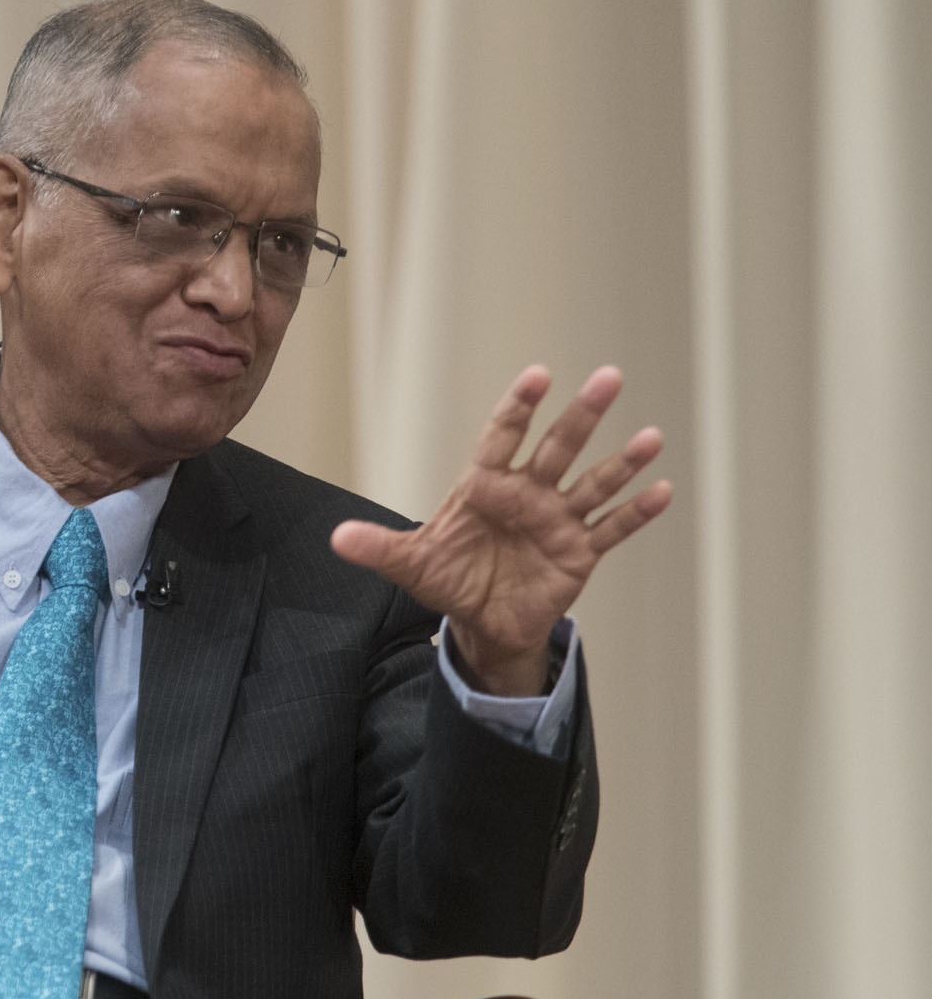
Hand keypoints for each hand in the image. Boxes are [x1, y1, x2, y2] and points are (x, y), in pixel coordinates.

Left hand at [330, 365, 670, 695]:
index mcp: (487, 486)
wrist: (482, 623)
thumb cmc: (449, 579)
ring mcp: (557, 521)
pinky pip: (611, 529)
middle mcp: (528, 495)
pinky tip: (663, 491)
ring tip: (651, 437)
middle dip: (582, 415)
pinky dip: (636, 513)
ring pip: (593, 483)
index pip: (503, 437)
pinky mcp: (578, 552)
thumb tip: (337, 538)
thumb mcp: (410, 563)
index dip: (518, 408)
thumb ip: (379, 546)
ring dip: (622, 462)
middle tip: (609, 376)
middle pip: (557, 448)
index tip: (537, 375)